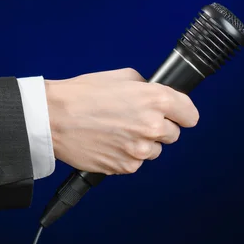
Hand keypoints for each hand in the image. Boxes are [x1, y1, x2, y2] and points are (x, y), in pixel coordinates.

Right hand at [45, 68, 198, 174]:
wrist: (52, 117)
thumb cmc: (80, 95)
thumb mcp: (120, 77)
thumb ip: (145, 87)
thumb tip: (154, 96)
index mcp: (156, 100)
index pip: (190, 115)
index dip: (181, 114)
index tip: (176, 116)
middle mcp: (152, 126)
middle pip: (173, 135)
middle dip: (157, 128)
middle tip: (134, 121)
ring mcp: (139, 149)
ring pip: (154, 151)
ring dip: (141, 144)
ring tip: (117, 132)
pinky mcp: (124, 166)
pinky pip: (135, 163)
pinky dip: (125, 156)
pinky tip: (108, 143)